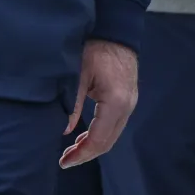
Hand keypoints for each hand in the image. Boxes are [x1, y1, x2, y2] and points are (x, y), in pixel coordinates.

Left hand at [61, 39, 137, 168]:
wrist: (117, 32)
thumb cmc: (96, 49)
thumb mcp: (79, 76)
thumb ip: (73, 105)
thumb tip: (64, 130)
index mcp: (115, 102)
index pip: (98, 139)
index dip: (81, 154)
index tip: (64, 162)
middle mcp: (127, 107)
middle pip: (108, 142)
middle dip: (86, 154)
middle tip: (65, 161)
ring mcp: (130, 104)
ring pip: (112, 136)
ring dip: (93, 146)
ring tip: (72, 151)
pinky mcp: (129, 100)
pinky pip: (115, 126)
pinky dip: (100, 135)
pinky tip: (85, 136)